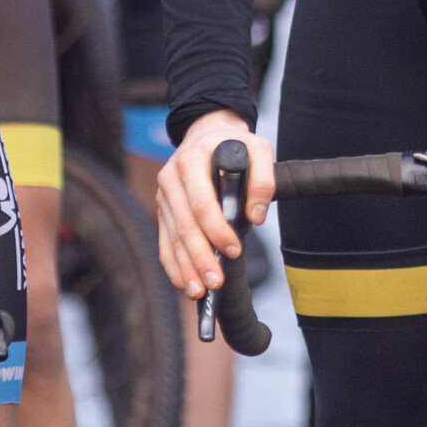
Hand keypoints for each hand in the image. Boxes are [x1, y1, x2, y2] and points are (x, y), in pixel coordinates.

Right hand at [155, 111, 274, 297]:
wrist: (206, 134)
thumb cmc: (233, 145)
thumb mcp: (257, 148)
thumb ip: (263, 179)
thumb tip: (257, 216)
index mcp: (190, 161)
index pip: (201, 202)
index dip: (217, 229)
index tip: (234, 250)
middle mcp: (171, 178)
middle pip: (183, 225)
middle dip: (200, 257)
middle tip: (215, 281)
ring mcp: (163, 196)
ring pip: (171, 238)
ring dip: (185, 268)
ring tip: (199, 292)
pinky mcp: (162, 210)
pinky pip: (164, 243)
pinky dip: (174, 266)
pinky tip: (185, 284)